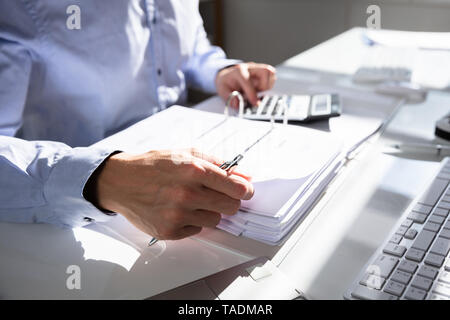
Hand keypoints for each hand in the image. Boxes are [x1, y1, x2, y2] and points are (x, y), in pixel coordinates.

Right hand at [93, 149, 253, 239]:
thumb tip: (245, 176)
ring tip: (190, 200)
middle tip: (215, 195)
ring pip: (216, 220)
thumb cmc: (154, 165)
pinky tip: (177, 210)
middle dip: (228, 200)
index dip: (245, 190)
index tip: (245, 191)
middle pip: (231, 207)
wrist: (121, 181)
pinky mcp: (169, 231)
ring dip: (208, 211)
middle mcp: (187, 194)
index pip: (237, 188)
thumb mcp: (185, 153)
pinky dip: (192, 221)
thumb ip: (218, 164)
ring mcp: (178, 215)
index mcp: (195, 170)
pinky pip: (197, 229)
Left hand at [215, 62, 275, 106]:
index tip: (254, 103)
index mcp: (238, 71)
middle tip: (258, 94)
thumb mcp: (223, 91)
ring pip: (271, 74)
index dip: (252, 93)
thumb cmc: (227, 83)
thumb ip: (230, 98)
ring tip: (258, 91)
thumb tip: (237, 104)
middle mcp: (250, 68)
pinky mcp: (263, 72)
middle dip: (264, 86)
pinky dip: (268, 85)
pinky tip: (259, 89)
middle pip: (265, 71)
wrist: (228, 76)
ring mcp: (258, 69)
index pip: (247, 81)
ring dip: (267, 86)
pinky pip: (272, 77)